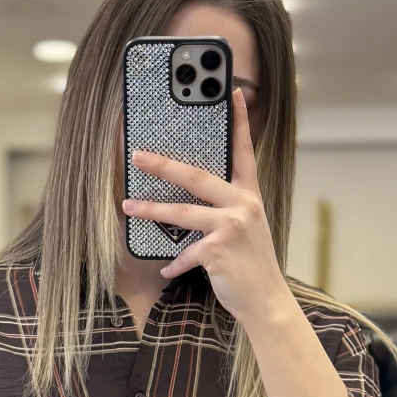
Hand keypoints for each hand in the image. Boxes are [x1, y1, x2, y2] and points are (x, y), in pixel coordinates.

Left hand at [121, 89, 285, 330]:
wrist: (267, 301)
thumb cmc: (250, 265)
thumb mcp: (245, 229)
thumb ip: (225, 210)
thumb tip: (189, 200)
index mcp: (250, 196)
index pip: (244, 152)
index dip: (239, 122)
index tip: (232, 94)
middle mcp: (243, 206)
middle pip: (197, 176)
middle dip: (164, 164)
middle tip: (138, 155)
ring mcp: (232, 227)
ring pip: (182, 212)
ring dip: (152, 209)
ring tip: (129, 205)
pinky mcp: (219, 250)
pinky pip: (186, 253)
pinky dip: (174, 263)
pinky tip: (166, 270)